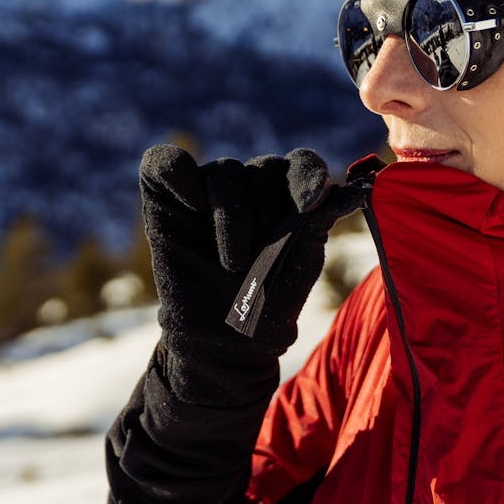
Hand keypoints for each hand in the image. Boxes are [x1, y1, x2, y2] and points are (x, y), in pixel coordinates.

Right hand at [139, 144, 363, 405]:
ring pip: (225, 172)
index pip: (302, 163)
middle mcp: (249, 183)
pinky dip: (178, 175)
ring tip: (232, 264)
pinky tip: (192, 204)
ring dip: (232, 217)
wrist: (221, 340)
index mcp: (288, 194)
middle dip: (267, 216)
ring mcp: (205, 186)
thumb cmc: (266, 304)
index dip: (307, 176)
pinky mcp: (163, 195)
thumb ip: (314, 221)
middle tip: (259, 262)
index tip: (309, 205)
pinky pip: (164, 163)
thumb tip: (340, 189)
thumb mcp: (298, 264)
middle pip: (265, 168)